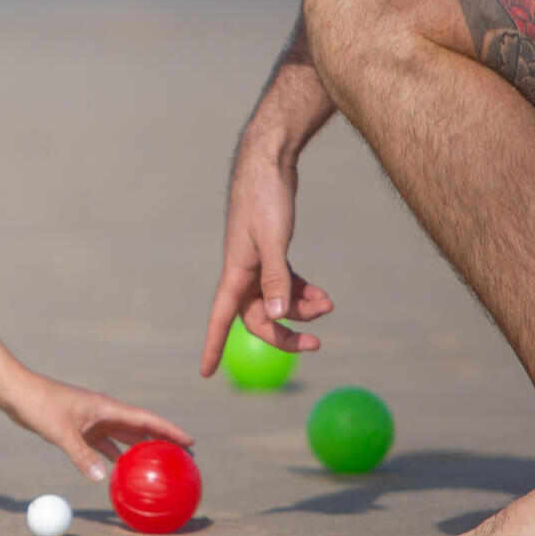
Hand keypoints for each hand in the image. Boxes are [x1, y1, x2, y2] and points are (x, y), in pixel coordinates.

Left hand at [7, 374, 192, 484]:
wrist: (17, 393)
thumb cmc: (39, 405)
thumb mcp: (61, 432)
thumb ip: (81, 455)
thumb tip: (102, 478)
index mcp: (106, 408)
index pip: (146, 419)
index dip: (170, 430)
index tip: (191, 442)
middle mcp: (104, 413)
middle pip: (141, 428)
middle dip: (163, 442)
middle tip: (184, 459)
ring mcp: (93, 421)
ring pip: (124, 438)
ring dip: (141, 450)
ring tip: (158, 467)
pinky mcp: (81, 428)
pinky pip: (105, 446)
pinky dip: (115, 458)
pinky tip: (120, 472)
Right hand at [200, 141, 333, 375]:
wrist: (268, 163)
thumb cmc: (265, 198)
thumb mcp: (273, 240)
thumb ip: (275, 278)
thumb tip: (277, 315)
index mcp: (235, 272)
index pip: (219, 318)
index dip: (212, 345)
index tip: (206, 373)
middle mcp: (243, 272)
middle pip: (259, 317)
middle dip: (286, 332)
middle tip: (317, 343)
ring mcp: (257, 263)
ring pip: (276, 301)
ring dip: (301, 309)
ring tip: (329, 305)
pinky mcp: (271, 252)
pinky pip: (285, 284)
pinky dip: (303, 292)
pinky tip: (322, 295)